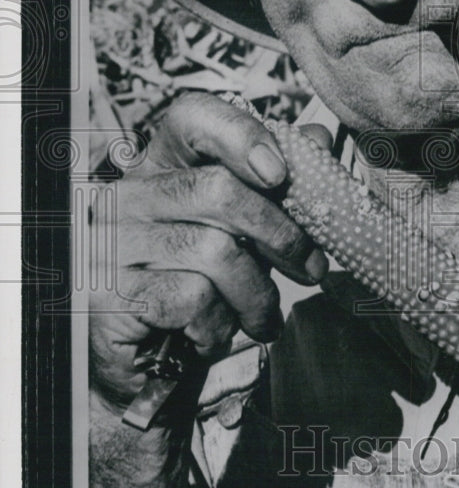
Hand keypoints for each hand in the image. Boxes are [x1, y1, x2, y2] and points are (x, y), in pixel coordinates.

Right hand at [90, 91, 330, 411]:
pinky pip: (193, 297)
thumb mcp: (242, 234)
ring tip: (263, 318)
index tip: (280, 174)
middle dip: (283, 236)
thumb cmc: (200, 288)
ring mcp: (115, 242)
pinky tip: (214, 334)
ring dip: (257, 294)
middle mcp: (130, 194)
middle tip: (311, 269)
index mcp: (162, 166)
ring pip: (215, 251)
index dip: (241, 135)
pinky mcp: (111, 292)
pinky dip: (220, 323)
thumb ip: (274, 189)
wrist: (147, 370)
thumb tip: (317, 140)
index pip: (193, 117)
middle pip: (220, 189)